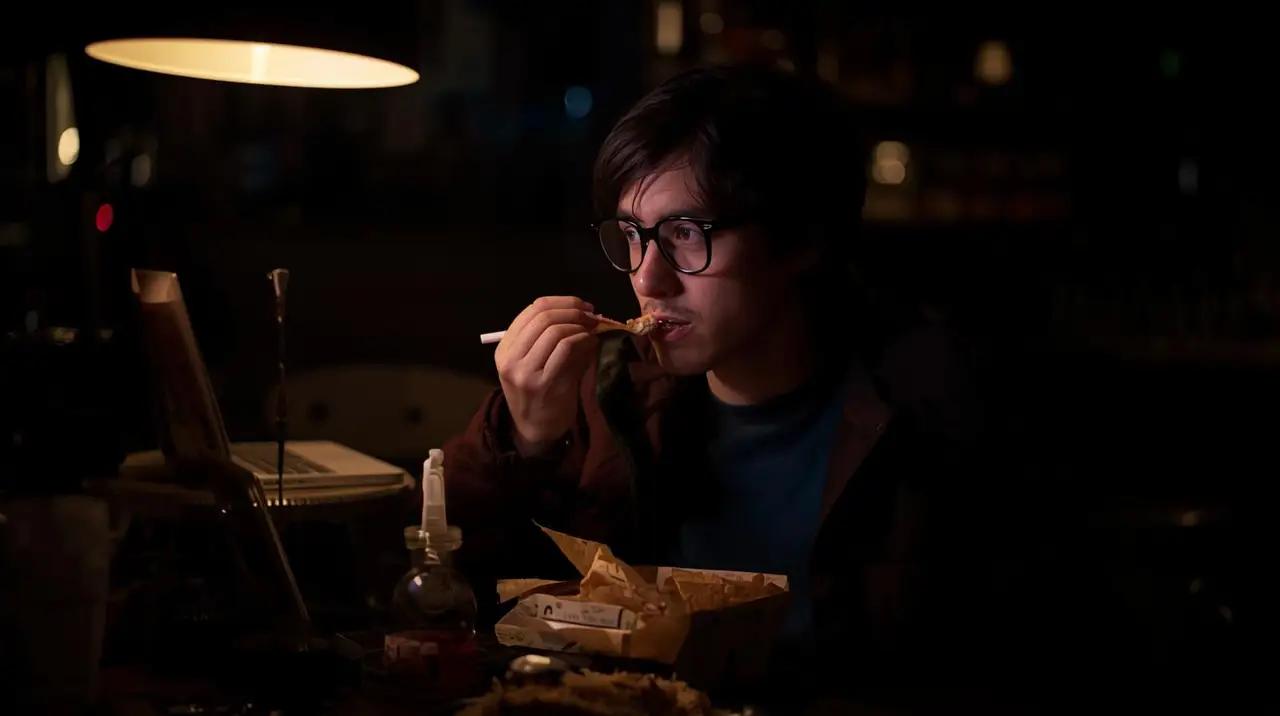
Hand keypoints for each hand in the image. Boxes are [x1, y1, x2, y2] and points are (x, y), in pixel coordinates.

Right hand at [494, 296, 598, 455]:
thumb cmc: (538, 393)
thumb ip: (550, 337)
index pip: (532, 310)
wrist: (535, 430)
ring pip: (555, 331)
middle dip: (573, 310)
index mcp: (504, 348)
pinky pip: (566, 349)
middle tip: (592, 314)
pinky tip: (590, 342)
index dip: (561, 302)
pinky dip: (582, 340)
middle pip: (543, 317)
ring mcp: (525, 372)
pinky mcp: (543, 384)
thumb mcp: (534, 362)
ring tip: (593, 329)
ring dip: (579, 325)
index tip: (582, 305)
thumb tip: (582, 312)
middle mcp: (510, 358)